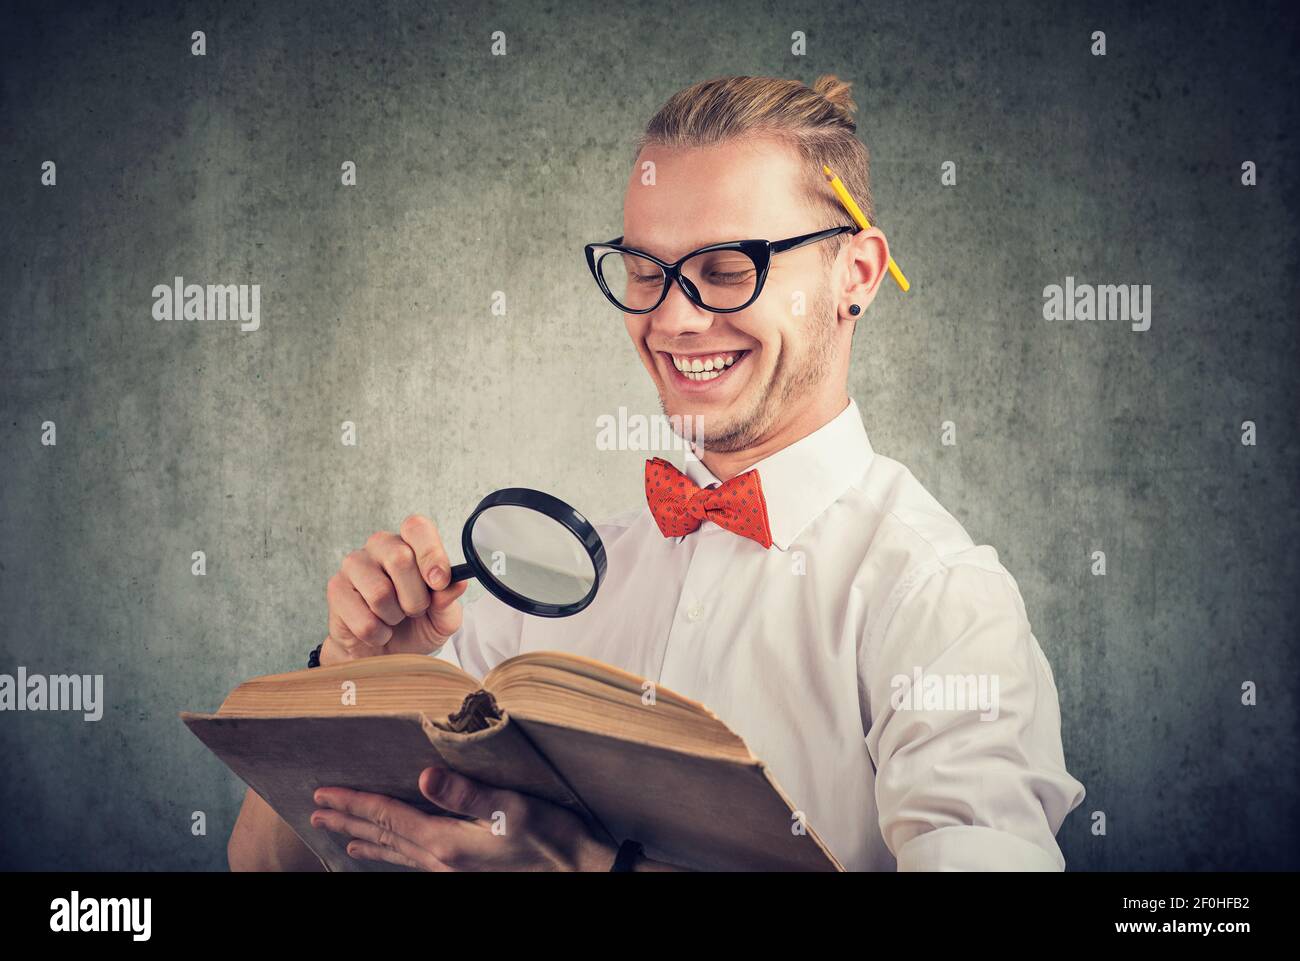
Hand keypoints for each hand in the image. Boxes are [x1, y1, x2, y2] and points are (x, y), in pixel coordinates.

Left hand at [310, 767, 617, 870]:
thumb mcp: (511, 808)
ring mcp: (451, 870)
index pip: (388, 817)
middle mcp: (441, 860)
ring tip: (344, 835)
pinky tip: (393, 852)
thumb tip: (424, 775)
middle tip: (317, 810)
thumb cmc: (552, 838)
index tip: (324, 792)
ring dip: (366, 839)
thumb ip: (465, 793)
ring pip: (396, 852)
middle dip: (349, 821)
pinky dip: (394, 854)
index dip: (354, 803)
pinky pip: (415, 862)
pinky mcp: (464, 872)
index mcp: (447, 842)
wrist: (579, 872)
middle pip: (384, 836)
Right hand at [322, 514, 468, 664]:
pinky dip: (378, 633)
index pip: (417, 528)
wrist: (385, 654)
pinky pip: (364, 619)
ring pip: (380, 592)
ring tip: (393, 619)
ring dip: (394, 617)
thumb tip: (457, 584)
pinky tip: (377, 630)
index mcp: (409, 543)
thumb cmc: (416, 627)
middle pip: (400, 559)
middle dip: (415, 597)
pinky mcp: (336, 589)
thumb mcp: (442, 618)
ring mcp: (354, 565)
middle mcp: (380, 546)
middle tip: (414, 610)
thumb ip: (448, 601)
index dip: (430, 554)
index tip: (439, 582)